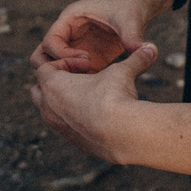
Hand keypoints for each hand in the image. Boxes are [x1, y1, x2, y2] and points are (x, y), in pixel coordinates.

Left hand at [29, 42, 158, 162]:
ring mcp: (57, 127)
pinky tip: (96, 117)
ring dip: (62, 103)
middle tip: (80, 79)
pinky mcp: (71, 142)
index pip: (45, 67)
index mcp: (52, 85)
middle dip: (55, 82)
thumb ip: (135, 59)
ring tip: (88, 98)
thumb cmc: (115, 97)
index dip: (65, 62)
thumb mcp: (123, 72)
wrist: (121, 134)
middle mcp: (48, 106)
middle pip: (38, 89)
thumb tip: (152, 48)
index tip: (86, 65)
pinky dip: (73, 121)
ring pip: (48, 111)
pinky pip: (64, 128)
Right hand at [31, 0, 167, 73]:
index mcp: (70, 19)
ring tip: (91, 82)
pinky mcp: (86, 58)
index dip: (64, 55)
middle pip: (42, 55)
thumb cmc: (129, 4)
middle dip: (56, 68)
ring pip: (53, 67)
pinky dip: (79, 83)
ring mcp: (74, 47)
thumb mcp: (130, 19)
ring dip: (66, 77)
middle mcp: (67, 34)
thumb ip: (132, 36)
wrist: (137, 4)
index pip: (50, 41)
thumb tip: (143, 51)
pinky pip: (72, 74)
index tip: (87, 61)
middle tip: (84, 73)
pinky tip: (98, 87)